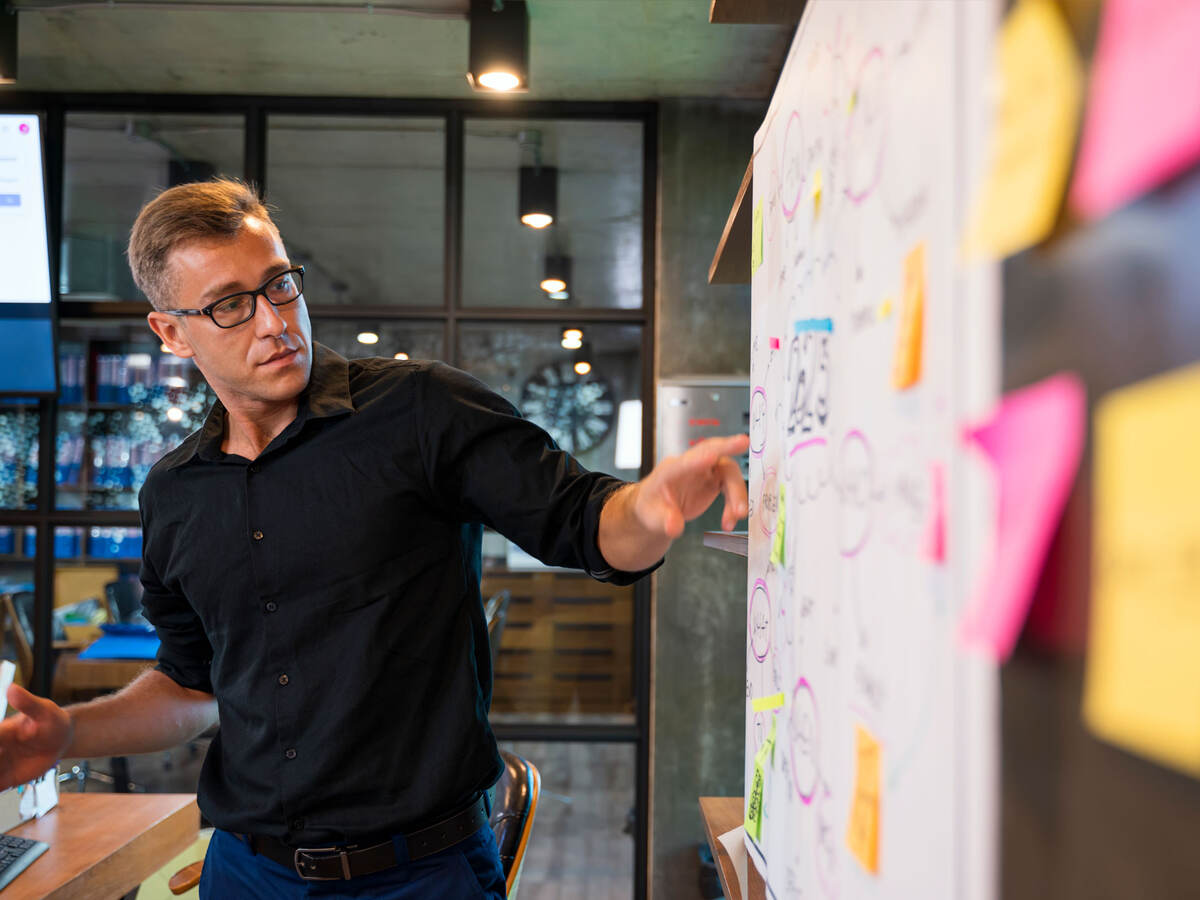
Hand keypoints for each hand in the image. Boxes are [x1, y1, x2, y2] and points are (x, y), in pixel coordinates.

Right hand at [0, 684, 71, 789]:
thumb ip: (28, 703)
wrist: (62, 739)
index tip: (0, 750)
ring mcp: (1, 765)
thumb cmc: (51, 720)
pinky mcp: (6, 779)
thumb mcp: (44, 710)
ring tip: (2, 779)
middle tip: (3, 759)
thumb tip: (12, 688)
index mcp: (1, 732)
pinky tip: (3, 788)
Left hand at [634, 434, 749, 537]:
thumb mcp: (652, 517)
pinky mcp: (715, 480)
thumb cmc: (651, 506)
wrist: (658, 509)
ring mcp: (704, 471)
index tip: (712, 456)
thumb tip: (675, 527)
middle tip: (744, 442)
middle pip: (710, 451)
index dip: (698, 459)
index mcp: (669, 470)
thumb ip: (664, 520)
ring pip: (727, 472)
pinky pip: (731, 487)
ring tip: (738, 515)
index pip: (684, 462)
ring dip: (737, 493)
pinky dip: (734, 503)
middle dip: (727, 446)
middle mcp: (689, 465)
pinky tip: (729, 521)